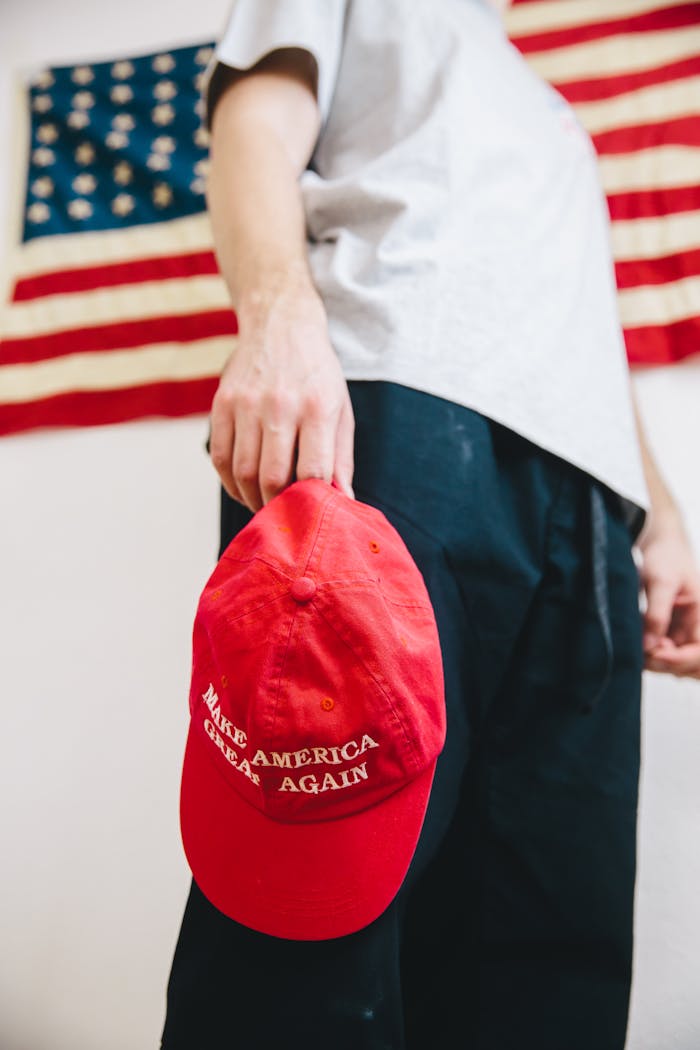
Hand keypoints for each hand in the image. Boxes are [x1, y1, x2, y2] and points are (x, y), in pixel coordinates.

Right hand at [209, 277, 354, 511]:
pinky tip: (244, 487)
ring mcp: (246, 403)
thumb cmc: (317, 375)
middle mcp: (280, 405)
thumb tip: (342, 502)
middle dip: (278, 507)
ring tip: (264, 506)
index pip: (312, 471)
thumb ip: (341, 458)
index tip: (311, 515)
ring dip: (253, 499)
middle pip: (273, 477)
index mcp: (317, 408)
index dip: (310, 502)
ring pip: (243, 472)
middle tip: (284, 518)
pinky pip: (220, 457)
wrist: (280, 324)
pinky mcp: (222, 403)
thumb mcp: (340, 411)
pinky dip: (231, 482)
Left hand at [638, 508, 699, 678]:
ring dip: (659, 663)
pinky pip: (667, 654)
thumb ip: (657, 614)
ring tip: (640, 650)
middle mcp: (699, 627)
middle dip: (667, 664)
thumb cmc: (666, 555)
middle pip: (691, 665)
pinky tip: (639, 648)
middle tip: (642, 653)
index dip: (678, 659)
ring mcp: (686, 631)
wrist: (659, 542)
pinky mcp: (672, 632)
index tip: (654, 653)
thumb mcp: (661, 582)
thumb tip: (651, 647)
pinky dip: (653, 656)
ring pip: (678, 664)